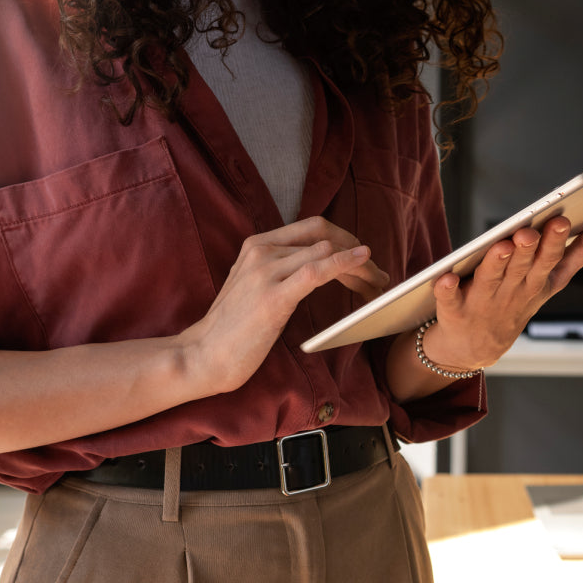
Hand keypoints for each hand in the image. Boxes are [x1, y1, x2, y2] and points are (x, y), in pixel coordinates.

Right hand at [180, 218, 388, 391]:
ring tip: (378, 284)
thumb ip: (280, 270)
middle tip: (379, 275)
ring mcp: (266, 271)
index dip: (344, 239)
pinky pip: (317, 270)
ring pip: (326, 252)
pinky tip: (363, 263)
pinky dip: (344, 263)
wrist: (203, 354)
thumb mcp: (255, 286)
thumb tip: (318, 265)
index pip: (312, 228)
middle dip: (357, 252)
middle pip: (324, 236)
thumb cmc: (233, 329)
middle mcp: (261, 251)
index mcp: (257, 245)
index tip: (364, 260)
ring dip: (359, 267)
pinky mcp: (274, 296)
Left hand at [422, 214, 582, 370]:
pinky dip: (448, 290)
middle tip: (538, 229)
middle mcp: (513, 293)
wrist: (473, 350)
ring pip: (492, 278)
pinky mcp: (454, 313)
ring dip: (498, 262)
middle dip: (533, 248)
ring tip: (504, 243)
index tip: (566, 221)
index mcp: (537, 283)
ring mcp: (483, 303)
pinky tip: (445, 278)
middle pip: (525, 267)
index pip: (553, 260)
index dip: (561, 242)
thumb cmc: (513, 303)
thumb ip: (580, 252)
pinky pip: (450, 300)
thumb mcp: (551, 282)